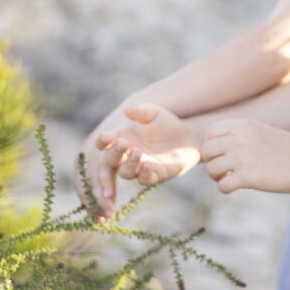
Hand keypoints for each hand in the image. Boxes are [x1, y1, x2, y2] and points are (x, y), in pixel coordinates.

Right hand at [76, 104, 201, 219]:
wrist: (187, 135)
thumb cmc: (165, 123)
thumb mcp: (153, 113)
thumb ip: (140, 111)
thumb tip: (127, 110)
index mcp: (121, 139)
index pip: (104, 144)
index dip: (102, 142)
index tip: (106, 137)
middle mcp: (126, 156)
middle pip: (111, 161)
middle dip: (114, 153)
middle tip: (123, 143)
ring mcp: (139, 167)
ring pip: (126, 173)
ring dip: (129, 164)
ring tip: (137, 152)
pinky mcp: (155, 175)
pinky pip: (145, 180)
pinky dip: (144, 175)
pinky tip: (146, 166)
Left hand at [201, 119, 289, 194]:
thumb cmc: (288, 150)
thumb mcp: (261, 131)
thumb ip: (240, 135)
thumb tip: (216, 148)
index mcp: (243, 125)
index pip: (210, 132)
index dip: (213, 145)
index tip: (223, 154)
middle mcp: (239, 138)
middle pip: (206, 151)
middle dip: (212, 162)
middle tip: (224, 170)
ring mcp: (242, 157)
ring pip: (211, 169)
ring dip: (217, 177)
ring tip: (230, 179)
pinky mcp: (247, 177)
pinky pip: (222, 185)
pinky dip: (226, 189)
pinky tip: (237, 188)